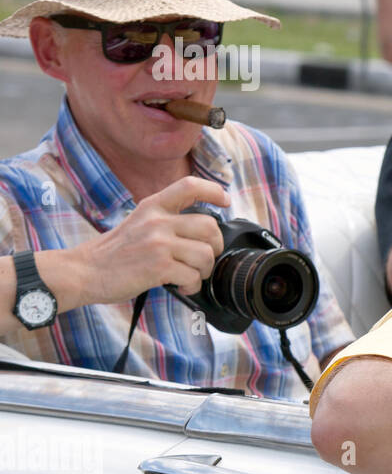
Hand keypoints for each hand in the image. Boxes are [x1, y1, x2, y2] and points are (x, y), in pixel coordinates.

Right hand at [77, 176, 228, 302]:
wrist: (84, 272)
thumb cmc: (113, 253)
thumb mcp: (138, 223)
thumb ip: (166, 221)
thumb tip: (204, 230)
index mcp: (152, 206)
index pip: (189, 186)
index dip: (213, 190)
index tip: (225, 201)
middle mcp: (157, 221)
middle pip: (210, 226)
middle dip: (215, 246)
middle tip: (204, 258)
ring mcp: (159, 243)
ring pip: (206, 254)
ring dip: (204, 270)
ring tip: (191, 275)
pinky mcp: (159, 267)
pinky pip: (193, 276)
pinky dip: (192, 286)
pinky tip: (182, 287)